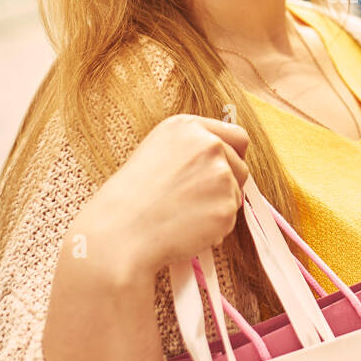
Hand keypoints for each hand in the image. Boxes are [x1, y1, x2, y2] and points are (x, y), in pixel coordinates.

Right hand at [73, 114, 250, 283]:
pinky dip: (215, 228)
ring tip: (183, 214)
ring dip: (218, 206)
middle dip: (227, 184)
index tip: (220, 171)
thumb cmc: (131, 198)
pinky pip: (230, 219)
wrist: (120, 233)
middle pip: (241, 166)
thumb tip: (224, 160)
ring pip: (236, 194)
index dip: (232, 155)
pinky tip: (186, 229)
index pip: (236, 136)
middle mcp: (209, 144)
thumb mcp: (157, 152)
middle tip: (194, 200)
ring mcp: (221, 174)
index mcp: (188, 126)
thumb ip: (192, 149)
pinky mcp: (226, 205)